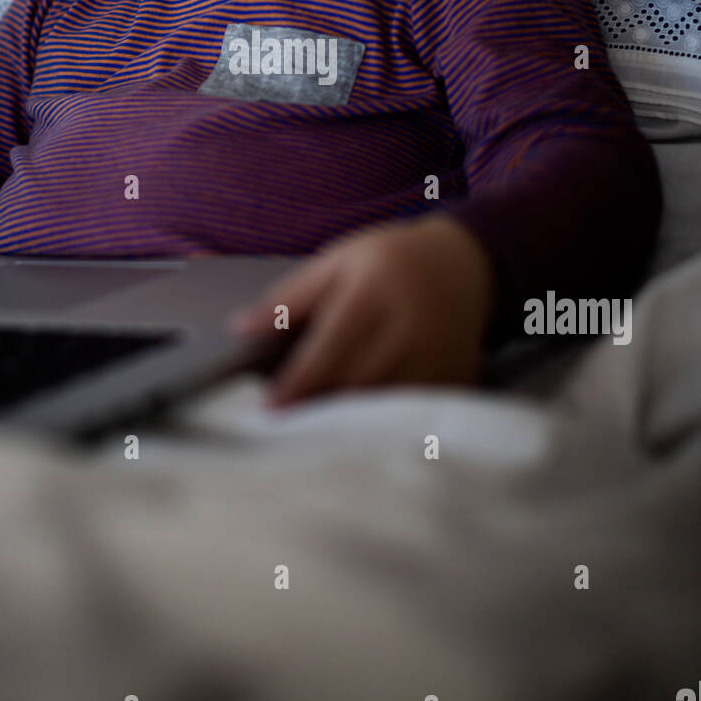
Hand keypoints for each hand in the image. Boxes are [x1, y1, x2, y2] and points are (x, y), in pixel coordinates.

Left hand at [227, 213, 497, 407]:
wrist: (460, 265)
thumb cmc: (387, 263)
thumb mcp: (336, 263)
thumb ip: (290, 299)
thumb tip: (240, 328)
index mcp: (373, 292)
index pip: (330, 347)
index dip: (299, 382)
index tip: (270, 408)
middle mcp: (408, 326)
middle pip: (358, 381)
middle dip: (319, 408)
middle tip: (286, 429)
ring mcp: (437, 355)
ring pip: (387, 403)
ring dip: (350, 424)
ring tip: (319, 437)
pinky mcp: (454, 378)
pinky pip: (416, 412)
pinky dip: (386, 426)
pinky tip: (362, 434)